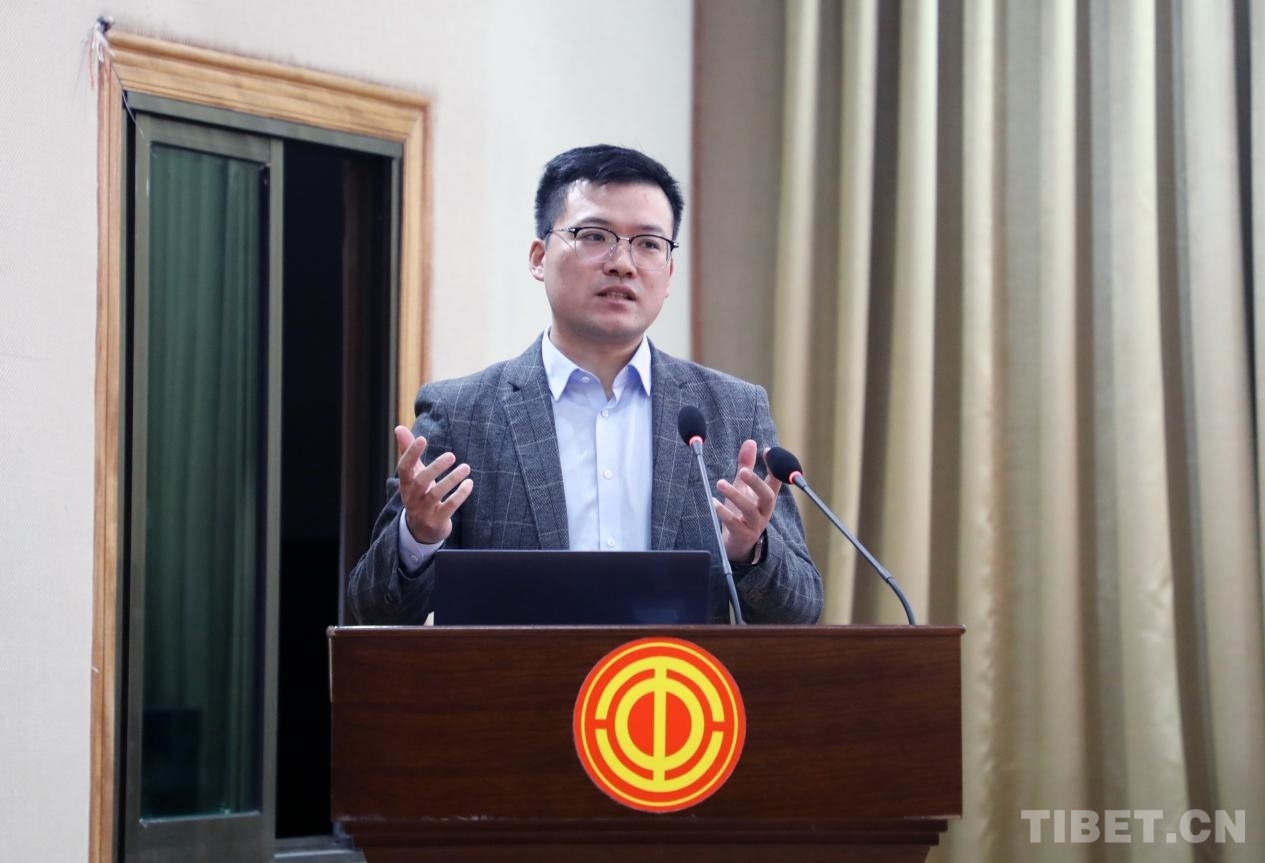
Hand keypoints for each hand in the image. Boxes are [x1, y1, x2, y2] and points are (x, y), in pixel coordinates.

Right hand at [395, 425, 472, 544]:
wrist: (421, 528)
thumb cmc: (419, 492)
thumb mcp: (413, 473)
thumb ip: (408, 450)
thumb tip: (399, 427)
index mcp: (405, 483)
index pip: (404, 467)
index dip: (411, 453)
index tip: (422, 439)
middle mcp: (412, 497)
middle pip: (421, 481)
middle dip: (436, 468)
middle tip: (452, 455)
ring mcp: (423, 510)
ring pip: (435, 494)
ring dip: (451, 480)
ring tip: (466, 467)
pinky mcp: (436, 520)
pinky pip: (449, 507)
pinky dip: (459, 495)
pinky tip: (469, 483)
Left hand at [714, 439, 780, 562]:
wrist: (737, 544)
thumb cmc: (741, 512)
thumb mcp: (743, 487)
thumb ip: (746, 465)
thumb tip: (751, 442)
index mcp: (766, 498)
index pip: (776, 481)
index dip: (774, 466)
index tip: (767, 451)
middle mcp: (764, 511)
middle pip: (767, 496)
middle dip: (756, 482)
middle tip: (742, 471)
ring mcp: (755, 525)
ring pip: (749, 510)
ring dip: (735, 496)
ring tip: (720, 483)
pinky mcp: (743, 535)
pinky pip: (734, 524)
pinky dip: (724, 513)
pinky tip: (713, 503)